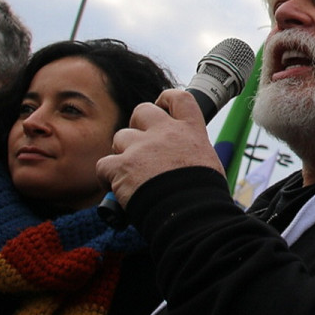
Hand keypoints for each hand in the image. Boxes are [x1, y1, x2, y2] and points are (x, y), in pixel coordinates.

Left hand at [96, 89, 224, 207]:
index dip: (166, 100)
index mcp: (190, 131)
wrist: (191, 215)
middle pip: (142, 111)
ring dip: (123, 154)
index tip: (162, 108)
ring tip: (131, 175)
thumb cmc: (204, 197)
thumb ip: (192, 155)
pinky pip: (104, 164)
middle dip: (137, 126)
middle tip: (140, 146)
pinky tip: (116, 189)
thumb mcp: (209, 165)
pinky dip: (107, 177)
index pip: (178, 99)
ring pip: (120, 137)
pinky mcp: (122, 166)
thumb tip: (185, 164)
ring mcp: (142, 147)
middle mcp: (166, 133)